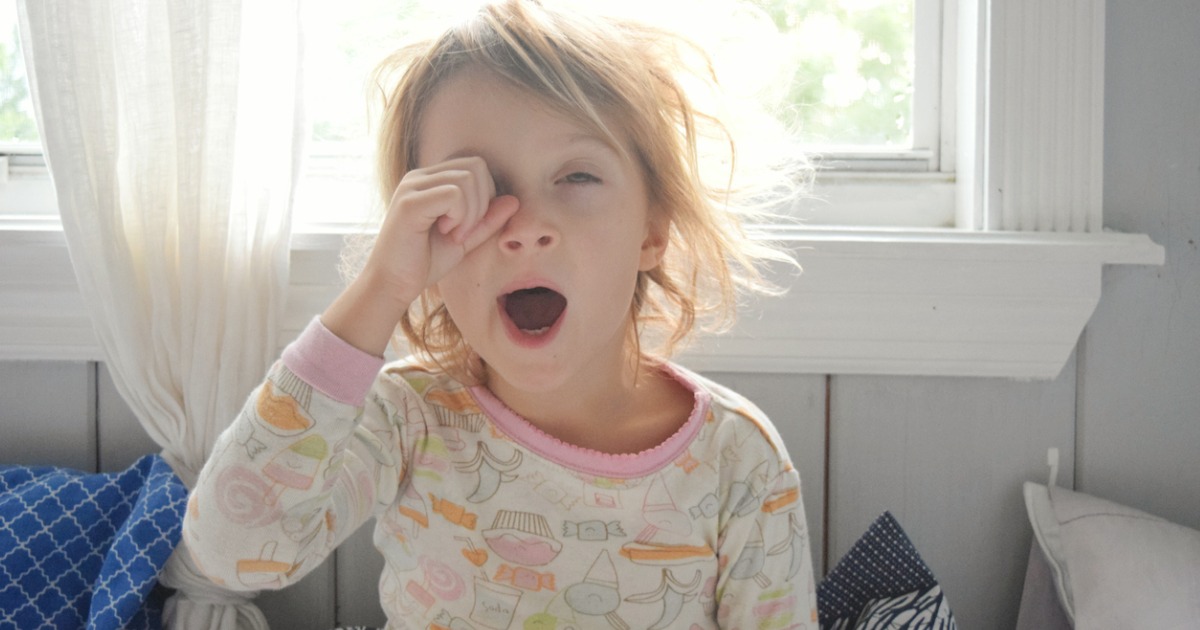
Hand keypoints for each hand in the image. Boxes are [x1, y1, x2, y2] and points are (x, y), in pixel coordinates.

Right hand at [322, 157, 518, 354]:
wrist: (394, 285)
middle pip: (476, 166)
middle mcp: (419, 177)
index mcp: (430, 180)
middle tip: (463, 232)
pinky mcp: (409, 202)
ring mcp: (412, 186)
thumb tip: (514, 200)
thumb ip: (487, 220)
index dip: (485, 196)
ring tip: (453, 234)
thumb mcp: (465, 239)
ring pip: (468, 179)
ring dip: (471, 213)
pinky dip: (460, 217)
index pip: (476, 166)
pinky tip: (445, 233)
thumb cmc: (424, 263)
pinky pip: (454, 195)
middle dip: (482, 202)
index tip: (468, 226)